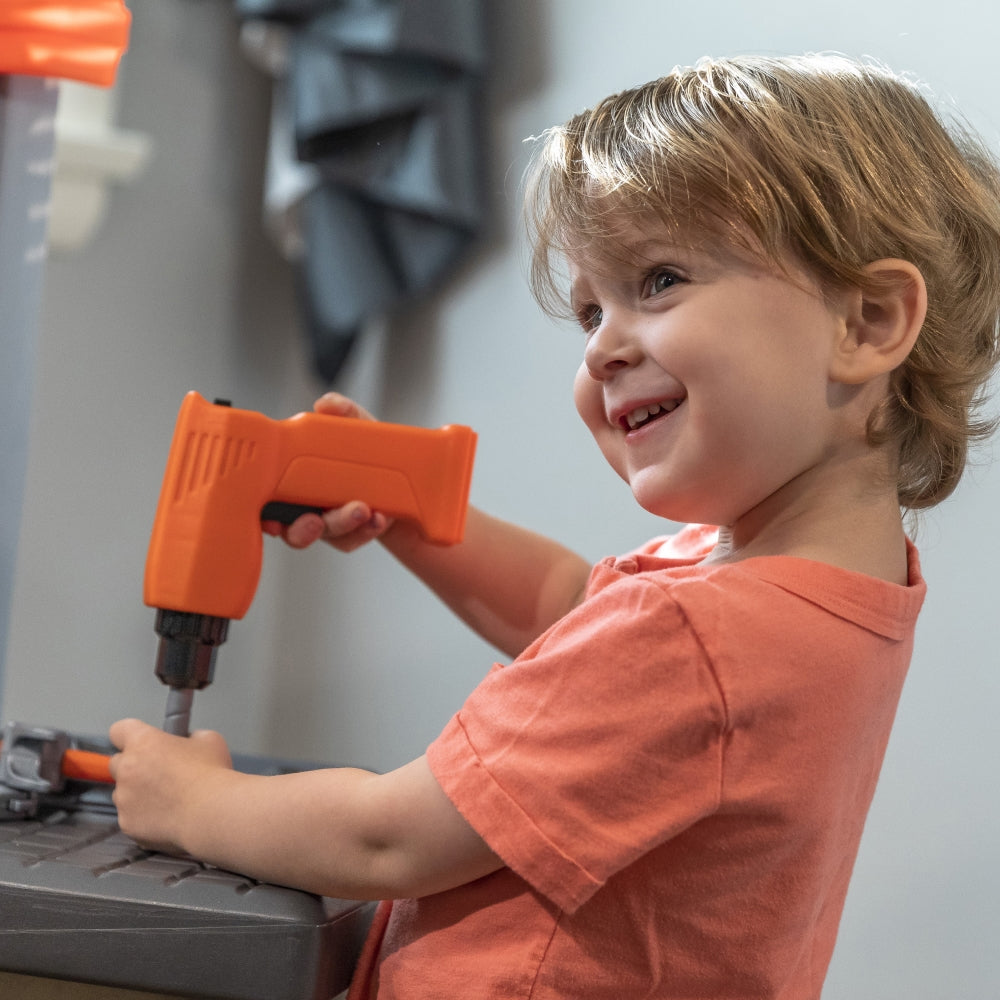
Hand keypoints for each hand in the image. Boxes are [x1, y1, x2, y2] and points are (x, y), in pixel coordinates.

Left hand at [108, 719, 232, 855]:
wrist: (212, 813)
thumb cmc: (213, 773)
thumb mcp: (209, 740)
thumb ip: (189, 738)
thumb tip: (186, 744)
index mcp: (143, 742)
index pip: (119, 730)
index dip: (131, 735)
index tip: (142, 743)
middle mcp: (126, 769)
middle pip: (116, 763)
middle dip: (133, 766)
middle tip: (158, 774)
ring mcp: (124, 799)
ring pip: (123, 794)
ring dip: (137, 794)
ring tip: (167, 801)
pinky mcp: (127, 824)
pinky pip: (130, 818)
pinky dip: (144, 818)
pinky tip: (167, 818)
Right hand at [261, 392, 394, 551]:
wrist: (415, 479)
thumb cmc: (378, 452)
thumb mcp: (364, 428)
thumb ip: (346, 413)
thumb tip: (325, 404)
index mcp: (303, 476)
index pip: (274, 498)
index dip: (267, 513)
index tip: (271, 519)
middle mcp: (313, 502)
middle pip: (293, 527)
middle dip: (302, 529)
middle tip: (316, 520)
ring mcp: (335, 521)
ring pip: (327, 534)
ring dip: (342, 525)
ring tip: (363, 511)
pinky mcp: (358, 533)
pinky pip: (353, 540)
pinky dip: (366, 531)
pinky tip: (380, 518)